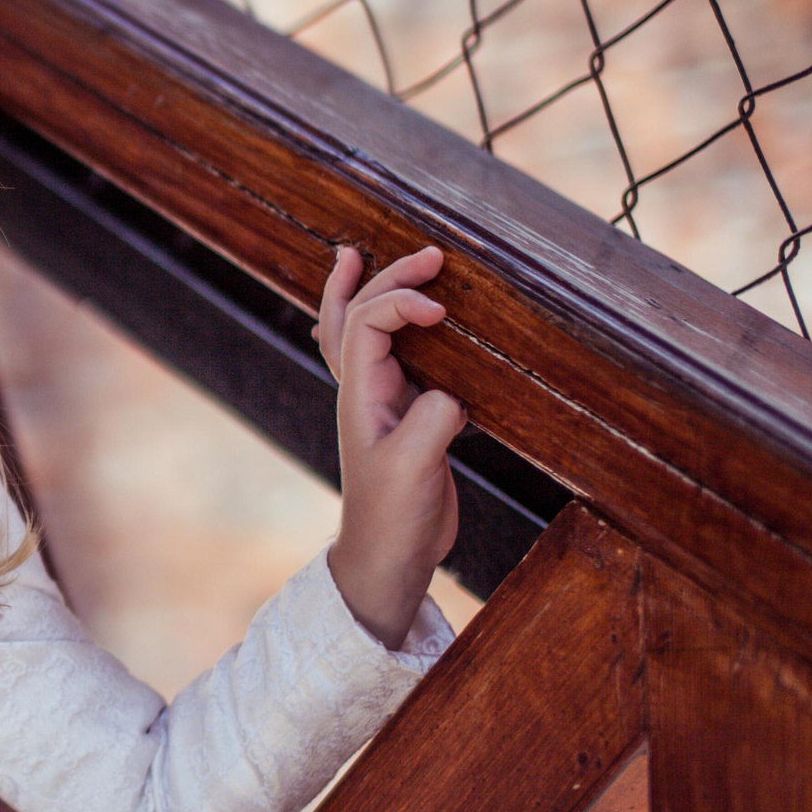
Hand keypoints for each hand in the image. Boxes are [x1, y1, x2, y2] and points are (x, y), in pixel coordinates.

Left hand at [312, 243, 465, 647]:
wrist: (390, 558)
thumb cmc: (395, 517)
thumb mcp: (415, 468)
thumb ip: (432, 422)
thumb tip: (450, 395)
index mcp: (361, 396)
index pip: (367, 325)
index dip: (398, 302)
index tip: (440, 308)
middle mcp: (366, 392)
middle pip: (361, 316)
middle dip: (389, 278)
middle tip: (430, 253)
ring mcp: (385, 403)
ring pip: (369, 333)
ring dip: (378, 294)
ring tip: (380, 259)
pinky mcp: (409, 419)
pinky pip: (397, 361)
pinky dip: (398, 331)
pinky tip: (413, 322)